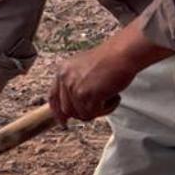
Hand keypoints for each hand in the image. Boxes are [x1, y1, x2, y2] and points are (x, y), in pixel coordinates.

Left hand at [48, 20, 170, 121]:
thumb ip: (74, 83)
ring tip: (109, 97)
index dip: (57, 112)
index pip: (53, 97)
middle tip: (99, 106)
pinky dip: (107, 109)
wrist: (122, 53)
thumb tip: (72, 106)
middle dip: (83, 112)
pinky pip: (94, 113)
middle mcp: (65, 79)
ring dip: (98, 111)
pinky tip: (114, 97)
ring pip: (82, 114)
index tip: (63, 121)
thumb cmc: (109, 60)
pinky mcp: (88, 94)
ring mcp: (75, 87)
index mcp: (62, 71)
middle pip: (67, 110)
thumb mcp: (82, 69)